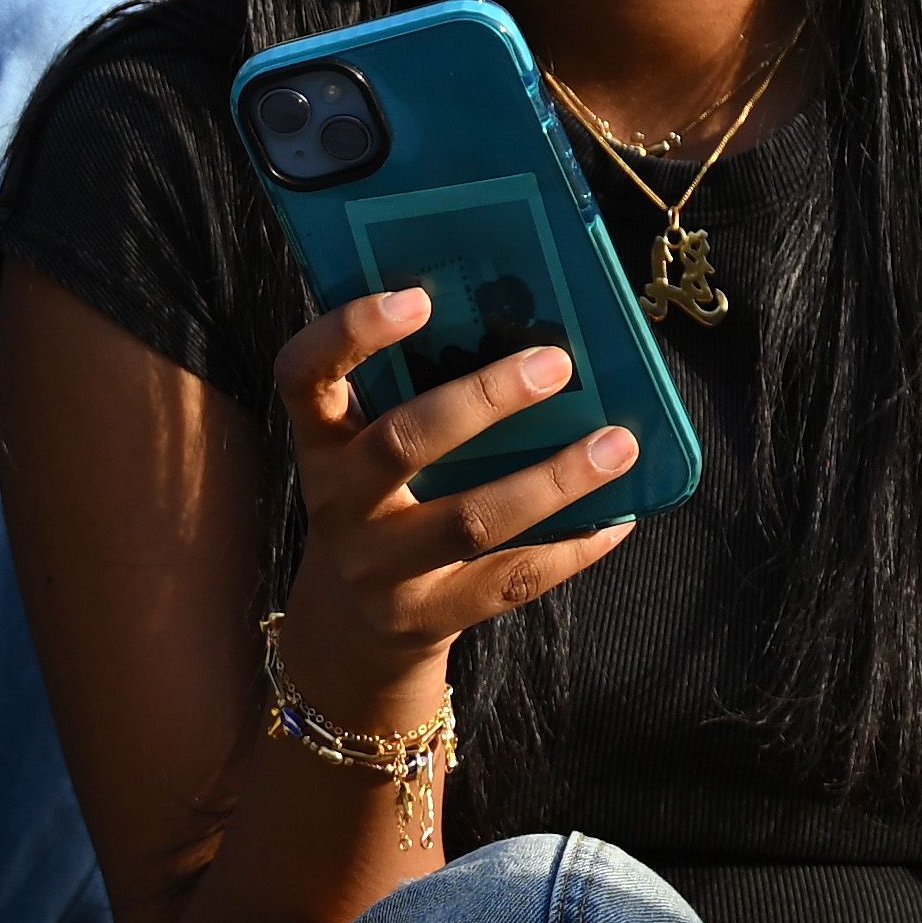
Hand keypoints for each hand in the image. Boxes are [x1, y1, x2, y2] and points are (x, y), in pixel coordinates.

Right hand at [264, 277, 638, 745]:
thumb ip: (414, 395)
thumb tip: (532, 329)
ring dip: (552, 479)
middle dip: (483, 399)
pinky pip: (509, 579)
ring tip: (618, 444)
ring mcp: (376, 568)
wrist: (351, 625)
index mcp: (321, 440)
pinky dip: (571, 546)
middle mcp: (336, 501)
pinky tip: (617, 518)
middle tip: (556, 362)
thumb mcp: (368, 448)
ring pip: (469, 520)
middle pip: (401, 443)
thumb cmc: (382, 503)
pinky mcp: (424, 617)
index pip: (303, 374)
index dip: (351, 332)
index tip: (417, 297)